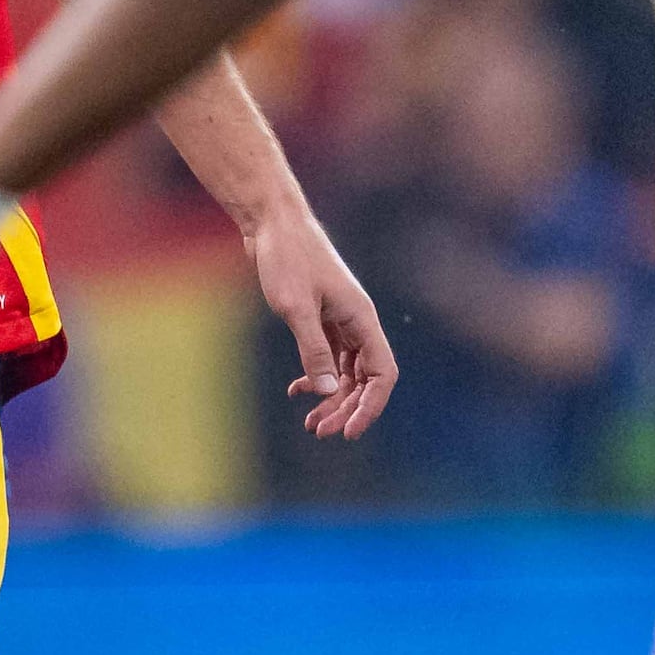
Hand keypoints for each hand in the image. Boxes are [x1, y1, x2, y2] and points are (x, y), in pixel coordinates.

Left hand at [242, 206, 397, 442]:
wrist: (271, 222)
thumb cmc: (287, 257)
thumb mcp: (296, 307)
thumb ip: (313, 349)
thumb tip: (327, 391)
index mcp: (362, 318)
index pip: (382, 374)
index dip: (371, 406)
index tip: (348, 431)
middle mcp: (357, 321)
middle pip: (365, 378)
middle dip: (346, 408)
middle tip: (318, 431)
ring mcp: (340, 319)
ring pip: (346, 371)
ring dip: (331, 398)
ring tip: (310, 422)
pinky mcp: (321, 317)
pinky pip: (328, 357)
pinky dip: (316, 377)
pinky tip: (296, 390)